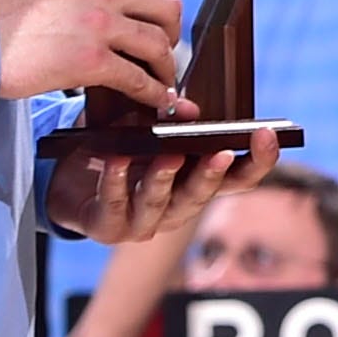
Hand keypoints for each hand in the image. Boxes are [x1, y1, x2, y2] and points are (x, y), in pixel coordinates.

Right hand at [0, 0, 184, 104]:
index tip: (160, 12)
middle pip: (168, 5)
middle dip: (172, 30)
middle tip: (162, 47)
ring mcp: (98, 23)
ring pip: (159, 43)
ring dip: (166, 66)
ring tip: (161, 80)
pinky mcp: (89, 61)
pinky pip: (138, 79)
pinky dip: (154, 94)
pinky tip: (155, 102)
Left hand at [46, 126, 275, 240]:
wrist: (68, 180)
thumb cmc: (119, 152)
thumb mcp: (146, 131)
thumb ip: (167, 121)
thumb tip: (187, 108)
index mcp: (195, 185)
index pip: (239, 179)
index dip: (259, 161)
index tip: (269, 135)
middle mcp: (176, 209)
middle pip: (202, 195)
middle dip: (213, 173)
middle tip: (223, 151)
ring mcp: (143, 223)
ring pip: (161, 203)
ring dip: (165, 179)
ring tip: (170, 155)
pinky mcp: (108, 227)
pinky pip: (115, 205)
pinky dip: (116, 181)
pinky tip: (118, 159)